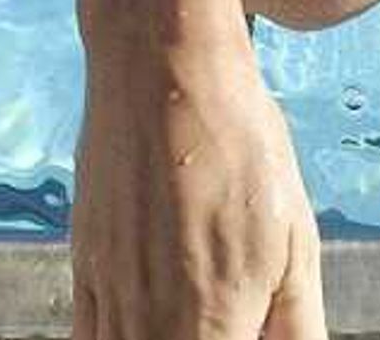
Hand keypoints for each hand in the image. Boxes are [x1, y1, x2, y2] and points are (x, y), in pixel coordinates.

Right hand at [70, 38, 322, 339]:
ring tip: (189, 329)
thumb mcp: (294, 241)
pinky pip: (86, 339)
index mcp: (212, 319)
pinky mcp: (83, 262)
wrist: (162, 67)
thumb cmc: (240, 144)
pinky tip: (139, 334)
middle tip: (226, 328)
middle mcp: (149, 317)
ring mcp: (108, 291)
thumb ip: (296, 327)